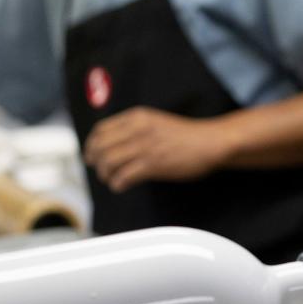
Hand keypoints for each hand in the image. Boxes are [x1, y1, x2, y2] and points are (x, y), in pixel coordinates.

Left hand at [84, 107, 233, 192]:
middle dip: (95, 162)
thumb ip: (136, 129)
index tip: (92, 155)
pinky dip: (117, 184)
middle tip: (100, 171)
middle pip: (100, 147)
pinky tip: (121, 186)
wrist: (210, 142)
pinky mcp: (153, 164)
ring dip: (105, 175)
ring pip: (108, 162)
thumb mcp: (156, 122)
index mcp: (137, 117)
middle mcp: (137, 129)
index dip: (92, 145)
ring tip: (111, 180)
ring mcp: (144, 147)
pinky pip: (123, 176)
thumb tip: (116, 144)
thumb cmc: (187, 136)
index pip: (100, 130)